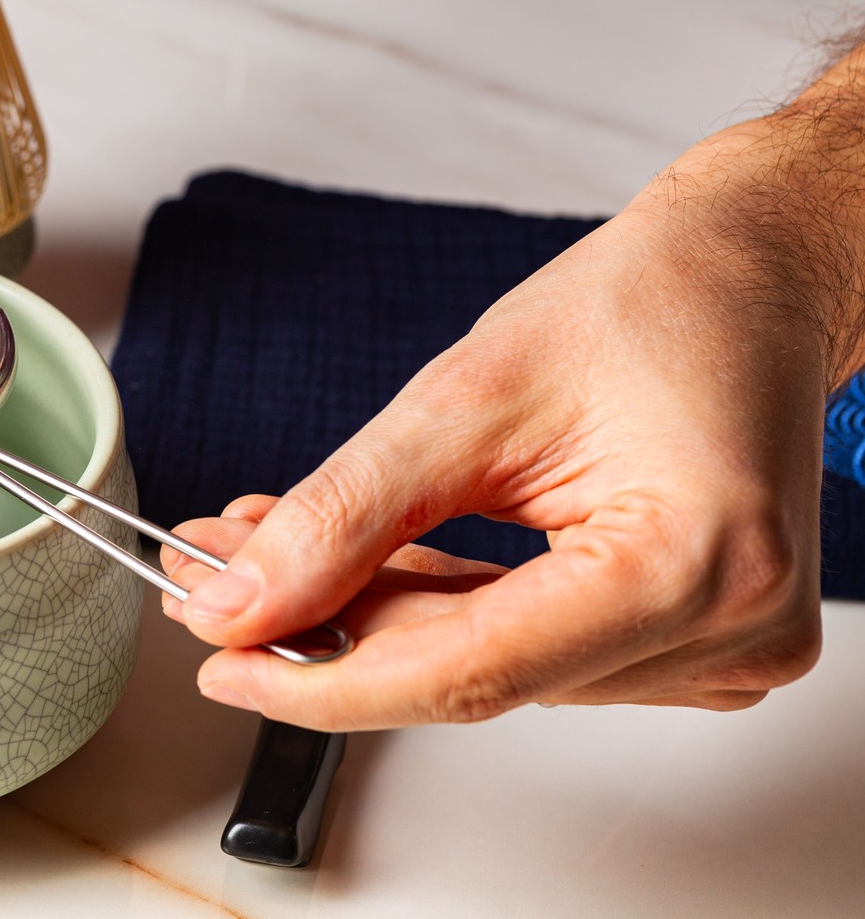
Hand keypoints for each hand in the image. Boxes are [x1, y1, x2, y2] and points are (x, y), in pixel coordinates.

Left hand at [159, 87, 864, 728]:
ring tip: (271, 547)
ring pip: (490, 666)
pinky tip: (358, 563)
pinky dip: (436, 607)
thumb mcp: (466, 396)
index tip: (220, 662)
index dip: (322, 679)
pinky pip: (529, 647)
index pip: (466, 674)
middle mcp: (728, 629)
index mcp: (690, 565)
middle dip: (326, 628)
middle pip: (472, 673)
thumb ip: (345, 513)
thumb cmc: (647, 306)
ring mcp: (722, 646)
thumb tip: (242, 603)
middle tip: (212, 580)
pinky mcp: (692, 638)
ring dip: (372, 613)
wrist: (744, 276)